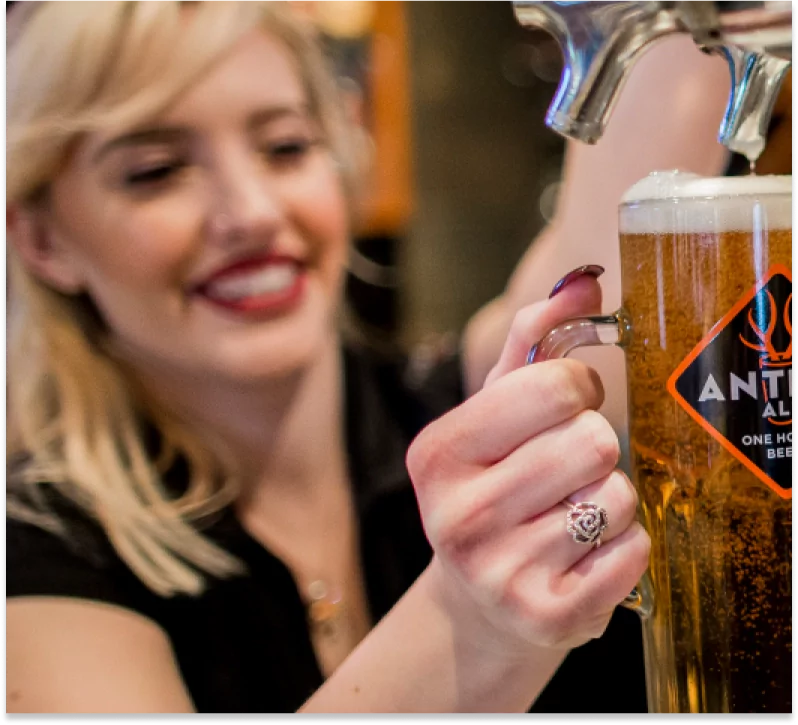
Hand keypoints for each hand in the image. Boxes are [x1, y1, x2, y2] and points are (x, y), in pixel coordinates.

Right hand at [407, 276, 649, 654]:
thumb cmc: (493, 483)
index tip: (564, 405)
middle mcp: (459, 515)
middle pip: (593, 443)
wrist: (481, 597)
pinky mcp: (546, 617)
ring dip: (609, 497)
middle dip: (593, 445)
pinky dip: (625, 544)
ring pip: (618, 497)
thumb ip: (534, 339)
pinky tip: (585, 552)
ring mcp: (499, 572)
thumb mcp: (495, 410)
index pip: (552, 387)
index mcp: (437, 451)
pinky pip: (634, 550)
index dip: (576, 388)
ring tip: (571, 512)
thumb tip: (583, 281)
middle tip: (566, 466)